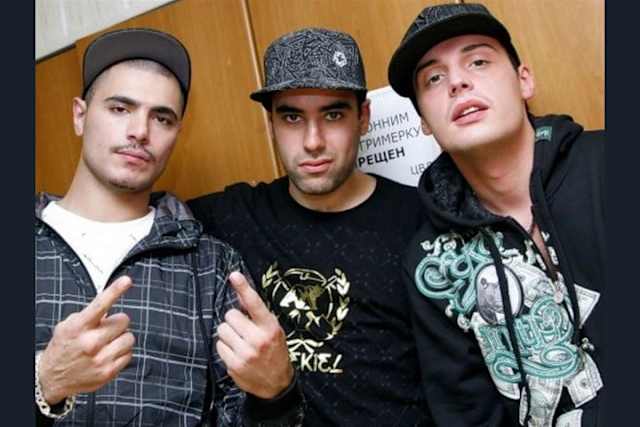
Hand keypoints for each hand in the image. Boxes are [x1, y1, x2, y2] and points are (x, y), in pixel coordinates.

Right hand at [38, 276, 134, 403]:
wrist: (52, 379)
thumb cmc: (62, 349)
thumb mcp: (68, 326)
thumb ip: (87, 315)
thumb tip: (106, 311)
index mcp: (79, 327)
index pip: (100, 304)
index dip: (115, 290)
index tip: (126, 281)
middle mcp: (91, 342)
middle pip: (123, 320)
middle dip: (116, 323)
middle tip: (106, 329)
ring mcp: (101, 358)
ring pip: (129, 337)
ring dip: (121, 338)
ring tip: (107, 343)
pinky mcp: (109, 371)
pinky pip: (129, 354)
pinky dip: (121, 353)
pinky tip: (108, 355)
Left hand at [216, 271, 293, 398]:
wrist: (277, 384)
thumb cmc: (275, 351)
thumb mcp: (272, 330)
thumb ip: (256, 313)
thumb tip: (242, 294)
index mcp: (270, 327)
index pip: (255, 303)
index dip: (243, 288)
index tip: (234, 275)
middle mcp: (258, 339)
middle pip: (230, 315)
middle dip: (234, 320)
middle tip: (243, 330)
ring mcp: (245, 353)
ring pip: (222, 330)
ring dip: (228, 334)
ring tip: (239, 342)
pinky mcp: (234, 365)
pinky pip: (219, 346)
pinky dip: (225, 348)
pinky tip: (236, 353)